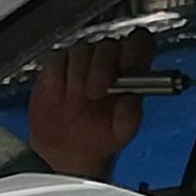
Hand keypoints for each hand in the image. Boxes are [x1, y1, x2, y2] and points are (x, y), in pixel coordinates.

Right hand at [26, 29, 150, 177]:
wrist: (67, 152)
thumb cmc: (99, 136)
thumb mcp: (121, 133)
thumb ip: (129, 117)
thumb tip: (131, 100)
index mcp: (130, 74)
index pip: (140, 43)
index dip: (135, 47)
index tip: (127, 62)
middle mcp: (106, 63)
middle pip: (108, 45)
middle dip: (102, 66)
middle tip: (97, 91)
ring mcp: (80, 63)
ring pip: (81, 50)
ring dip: (78, 73)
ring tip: (77, 98)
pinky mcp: (55, 68)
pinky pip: (55, 59)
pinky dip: (56, 76)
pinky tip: (59, 96)